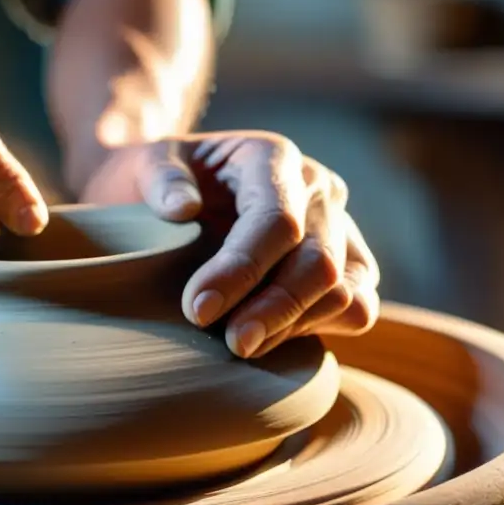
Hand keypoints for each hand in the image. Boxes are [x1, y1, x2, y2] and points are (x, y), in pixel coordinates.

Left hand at [82, 131, 379, 357]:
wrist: (175, 191)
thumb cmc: (162, 181)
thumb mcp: (146, 163)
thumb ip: (161, 179)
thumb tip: (183, 208)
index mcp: (273, 157)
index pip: (276, 220)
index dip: (241, 269)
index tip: (198, 309)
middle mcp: (317, 189)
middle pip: (319, 260)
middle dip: (274, 309)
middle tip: (232, 344)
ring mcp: (339, 228)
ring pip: (345, 290)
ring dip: (296, 326)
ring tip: (243, 346)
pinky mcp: (348, 266)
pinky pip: (356, 309)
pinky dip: (320, 330)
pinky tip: (269, 340)